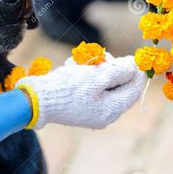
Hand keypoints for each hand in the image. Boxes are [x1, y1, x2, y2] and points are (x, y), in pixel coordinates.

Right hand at [16, 55, 145, 129]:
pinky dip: (83, 78)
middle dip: (111, 70)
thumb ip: (118, 72)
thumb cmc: (67, 88)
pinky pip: (89, 90)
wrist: (36, 100)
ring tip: (81, 63)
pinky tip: (73, 69)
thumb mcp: (95, 77)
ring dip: (94, 71)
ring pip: (102, 87)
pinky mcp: (78, 108)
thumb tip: (134, 67)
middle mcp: (103, 115)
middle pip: (118, 88)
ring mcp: (90, 113)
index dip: (136, 72)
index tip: (135, 57)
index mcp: (111, 110)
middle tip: (102, 57)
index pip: (133, 90)